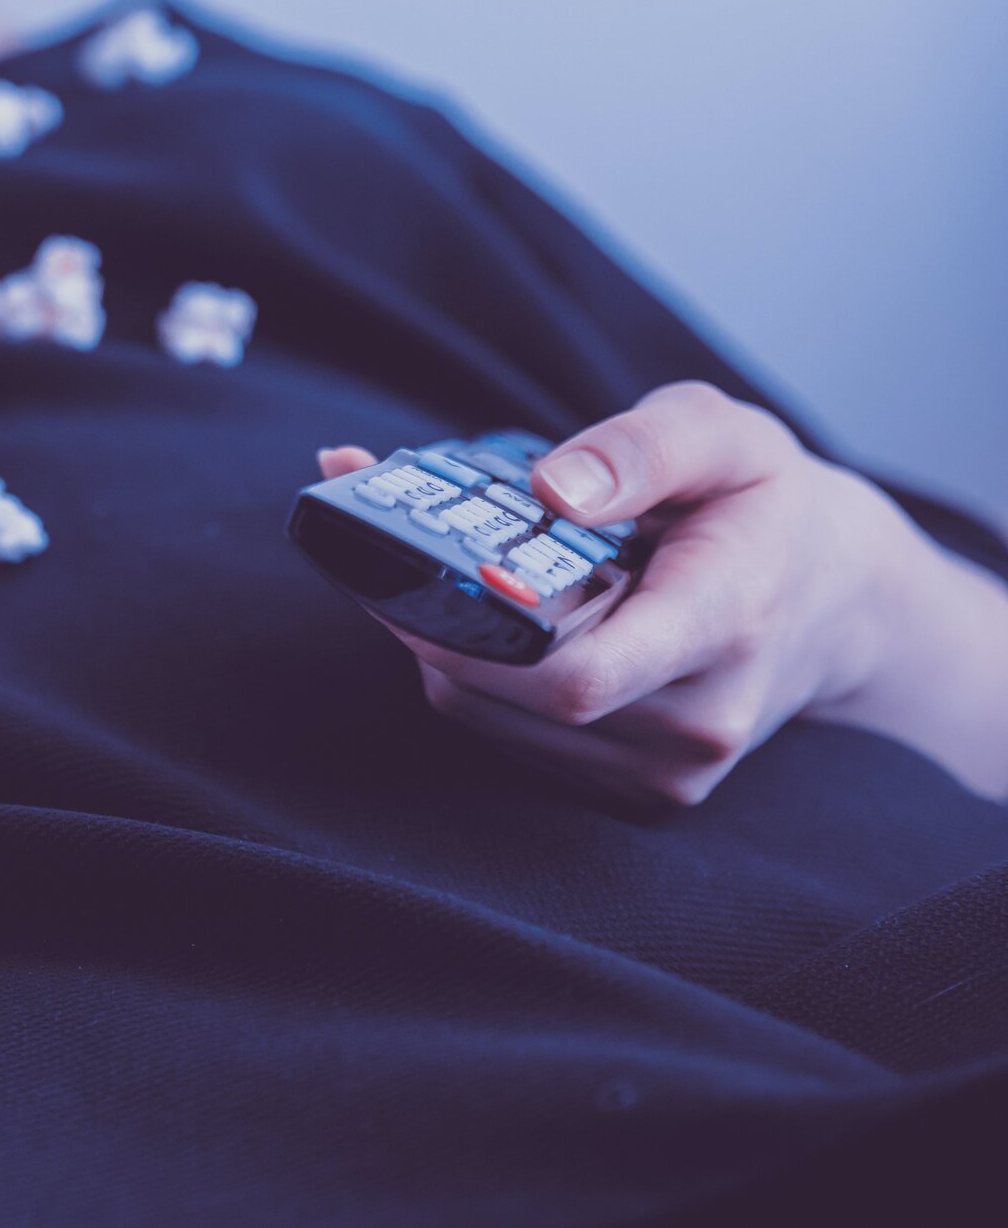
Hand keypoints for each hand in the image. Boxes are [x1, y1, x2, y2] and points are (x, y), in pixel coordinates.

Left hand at [321, 382, 974, 805]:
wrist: (838, 601)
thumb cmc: (765, 505)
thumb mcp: (725, 435)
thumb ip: (642, 447)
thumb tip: (552, 486)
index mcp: (725, 624)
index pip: (581, 676)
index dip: (475, 638)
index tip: (416, 572)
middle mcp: (700, 720)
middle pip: (513, 697)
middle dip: (431, 621)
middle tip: (388, 545)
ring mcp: (670, 771)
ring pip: (492, 720)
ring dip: (442, 648)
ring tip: (442, 575)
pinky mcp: (639, 792)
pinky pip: (510, 738)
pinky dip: (474, 678)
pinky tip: (488, 623)